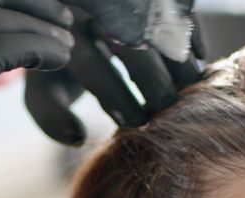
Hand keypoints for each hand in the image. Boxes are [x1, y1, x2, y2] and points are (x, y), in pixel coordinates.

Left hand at [24, 1, 203, 145]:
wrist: (70, 21)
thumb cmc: (59, 66)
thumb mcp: (45, 89)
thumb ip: (51, 116)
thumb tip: (78, 137)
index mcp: (60, 31)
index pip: (92, 65)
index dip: (116, 98)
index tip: (136, 123)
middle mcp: (91, 6)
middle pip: (130, 44)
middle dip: (153, 82)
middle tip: (167, 111)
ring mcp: (126, 0)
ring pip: (159, 26)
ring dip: (178, 61)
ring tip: (188, 91)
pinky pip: (180, 9)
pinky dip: (191, 34)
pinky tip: (199, 59)